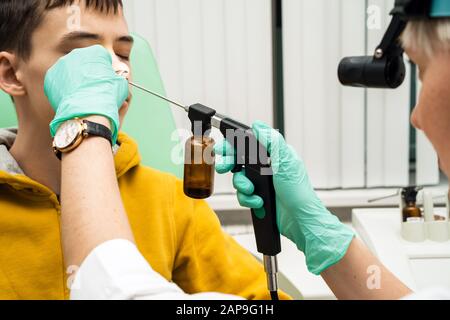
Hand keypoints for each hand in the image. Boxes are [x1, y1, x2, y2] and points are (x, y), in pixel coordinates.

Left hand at [44, 45, 127, 144]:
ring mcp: (61, 64)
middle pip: (84, 62)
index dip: (105, 69)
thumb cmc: (108, 96)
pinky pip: (60, 80)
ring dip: (76, 79)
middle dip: (88, 72)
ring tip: (83, 94)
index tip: (106, 80)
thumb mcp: (121, 84)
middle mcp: (77, 53)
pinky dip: (65, 87)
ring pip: (71, 70)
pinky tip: (73, 97)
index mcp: (95, 52)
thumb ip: (117, 76)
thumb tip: (114, 78)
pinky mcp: (51, 76)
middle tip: (93, 88)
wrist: (87, 111)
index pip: (101, 57)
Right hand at [215, 121, 354, 274]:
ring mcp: (261, 183)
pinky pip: (243, 195)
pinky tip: (258, 202)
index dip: (233, 145)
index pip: (248, 144)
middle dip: (229, 164)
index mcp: (273, 155)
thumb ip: (272, 141)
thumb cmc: (298, 192)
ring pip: (239, 179)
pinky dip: (248, 199)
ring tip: (251, 191)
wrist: (299, 220)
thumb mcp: (286, 161)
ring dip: (242, 185)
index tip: (223, 149)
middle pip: (238, 161)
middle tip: (223, 167)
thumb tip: (258, 126)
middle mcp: (266, 168)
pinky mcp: (258, 198)